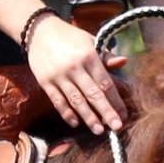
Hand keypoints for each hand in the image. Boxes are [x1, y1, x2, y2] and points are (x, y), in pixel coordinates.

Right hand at [28, 14, 128, 132]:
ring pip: (76, 100)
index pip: (105, 83)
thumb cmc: (69, 37)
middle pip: (93, 94)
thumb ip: (105, 56)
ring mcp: (59, 76)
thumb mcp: (89, 41)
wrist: (39, 31)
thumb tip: (124, 61)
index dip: (116, 101)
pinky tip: (75, 123)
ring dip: (88, 117)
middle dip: (106, 113)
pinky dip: (66, 113)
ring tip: (98, 131)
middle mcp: (75, 68)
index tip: (124, 115)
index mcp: (89, 56)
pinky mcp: (45, 82)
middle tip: (116, 128)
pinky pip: (57, 101)